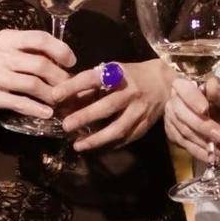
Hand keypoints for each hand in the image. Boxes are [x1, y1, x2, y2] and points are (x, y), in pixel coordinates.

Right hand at [0, 29, 74, 118]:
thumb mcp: (6, 50)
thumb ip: (29, 52)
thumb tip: (63, 61)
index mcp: (7, 38)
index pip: (39, 38)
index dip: (59, 49)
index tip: (71, 62)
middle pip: (39, 64)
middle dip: (59, 78)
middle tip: (69, 88)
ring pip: (32, 84)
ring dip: (51, 95)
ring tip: (60, 101)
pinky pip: (19, 102)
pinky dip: (36, 109)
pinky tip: (47, 113)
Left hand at [51, 59, 169, 151]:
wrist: (164, 84)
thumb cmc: (131, 76)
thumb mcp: (113, 72)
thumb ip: (92, 85)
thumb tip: (65, 99)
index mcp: (119, 73)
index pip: (93, 78)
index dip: (73, 86)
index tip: (55, 95)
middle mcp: (131, 92)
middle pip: (107, 106)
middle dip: (85, 116)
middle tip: (65, 125)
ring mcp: (140, 110)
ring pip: (117, 128)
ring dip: (96, 139)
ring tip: (77, 144)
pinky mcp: (144, 125)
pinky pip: (125, 139)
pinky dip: (108, 145)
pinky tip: (94, 148)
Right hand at [163, 75, 219, 169]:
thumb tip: (210, 84)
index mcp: (189, 84)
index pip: (183, 88)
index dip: (192, 99)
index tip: (204, 109)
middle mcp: (176, 99)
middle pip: (181, 112)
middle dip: (202, 126)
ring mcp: (172, 117)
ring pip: (183, 131)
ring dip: (204, 143)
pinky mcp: (173, 133)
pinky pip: (183, 144)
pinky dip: (198, 151)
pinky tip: (212, 157)